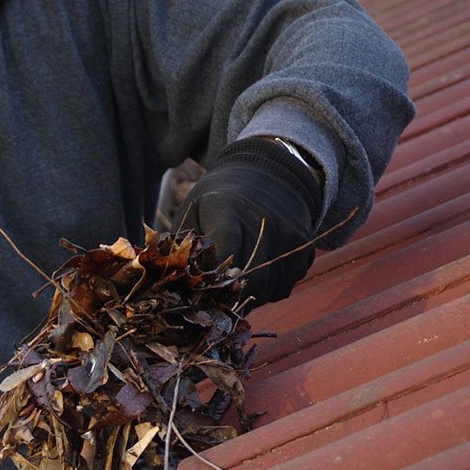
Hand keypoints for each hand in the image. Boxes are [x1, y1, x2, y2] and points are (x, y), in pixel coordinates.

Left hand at [176, 137, 322, 305]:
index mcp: (230, 213)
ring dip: (250, 295)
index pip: (224, 259)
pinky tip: (258, 272)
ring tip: (237, 280)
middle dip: (230, 296)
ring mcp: (289, 239)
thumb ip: (182, 245)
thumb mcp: (194, 209)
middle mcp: (266, 226)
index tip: (202, 289)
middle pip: (249, 282)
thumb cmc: (220, 195)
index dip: (212, 282)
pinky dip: (270, 288)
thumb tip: (166, 281)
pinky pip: (286, 287)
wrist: (269, 173)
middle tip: (216, 296)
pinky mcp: (304, 249)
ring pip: (270, 291)